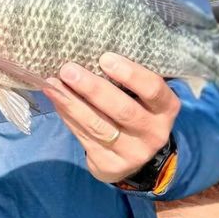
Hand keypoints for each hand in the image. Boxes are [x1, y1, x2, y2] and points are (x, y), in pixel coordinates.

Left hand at [41, 53, 179, 184]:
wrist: (135, 156)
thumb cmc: (136, 110)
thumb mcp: (142, 96)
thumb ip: (127, 79)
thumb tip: (89, 52)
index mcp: (166, 108)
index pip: (153, 89)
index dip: (130, 73)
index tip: (105, 58)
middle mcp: (154, 133)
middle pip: (122, 109)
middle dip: (92, 88)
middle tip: (68, 69)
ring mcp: (133, 152)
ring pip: (98, 125)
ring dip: (72, 102)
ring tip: (52, 83)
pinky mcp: (110, 165)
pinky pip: (84, 136)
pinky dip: (67, 116)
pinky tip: (55, 100)